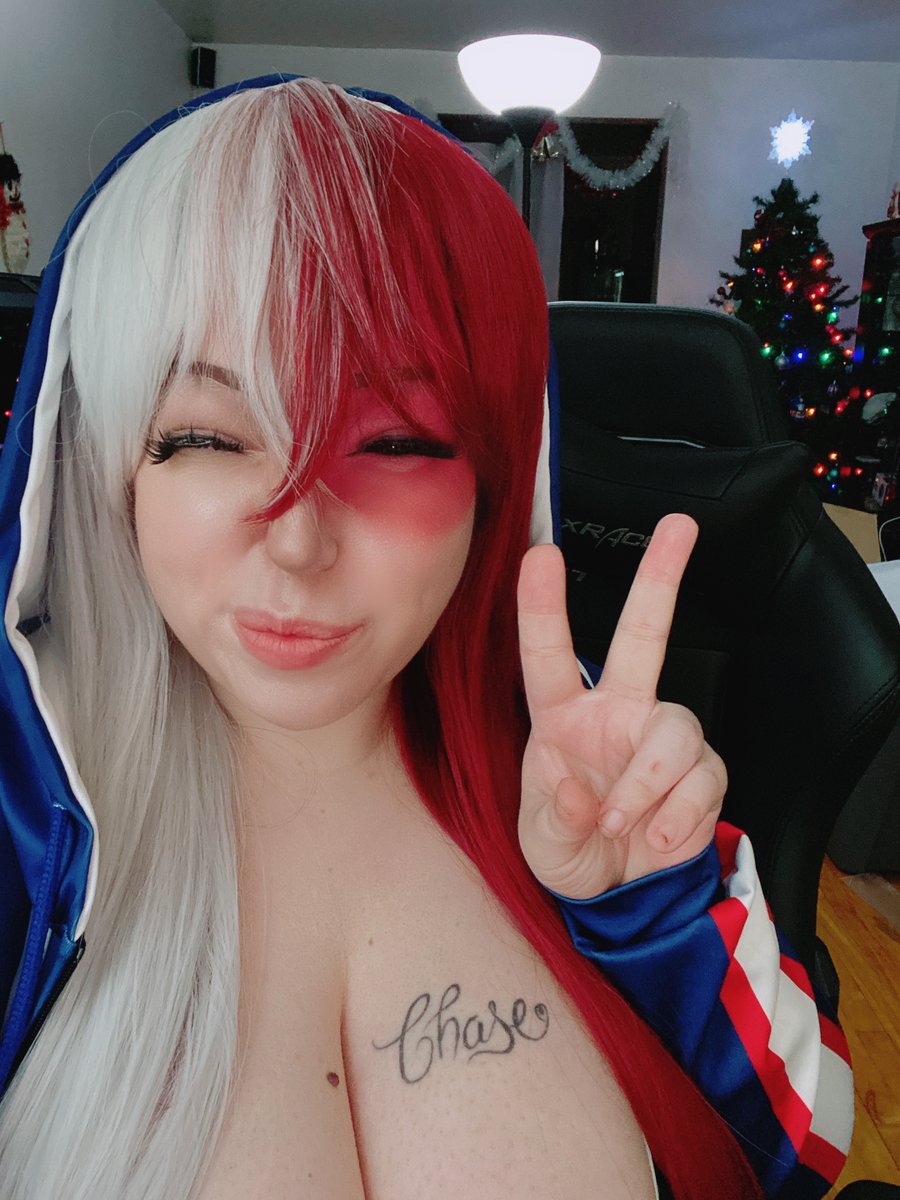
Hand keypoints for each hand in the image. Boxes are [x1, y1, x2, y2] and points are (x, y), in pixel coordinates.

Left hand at [517, 513, 725, 898]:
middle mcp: (616, 712)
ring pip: (677, 730)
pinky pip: (702, 780)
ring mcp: (660, 737)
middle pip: (644, 635)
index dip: (542, 606)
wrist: (618, 896)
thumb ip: (553, 817)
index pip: (547, 655)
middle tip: (679, 525)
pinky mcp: (702, 772)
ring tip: (624, 823)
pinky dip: (677, 817)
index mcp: (562, 717)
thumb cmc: (569, 849)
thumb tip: (579, 791)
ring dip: (649, 784)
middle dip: (661, 578)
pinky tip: (655, 839)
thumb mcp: (540, 842)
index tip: (538, 555)